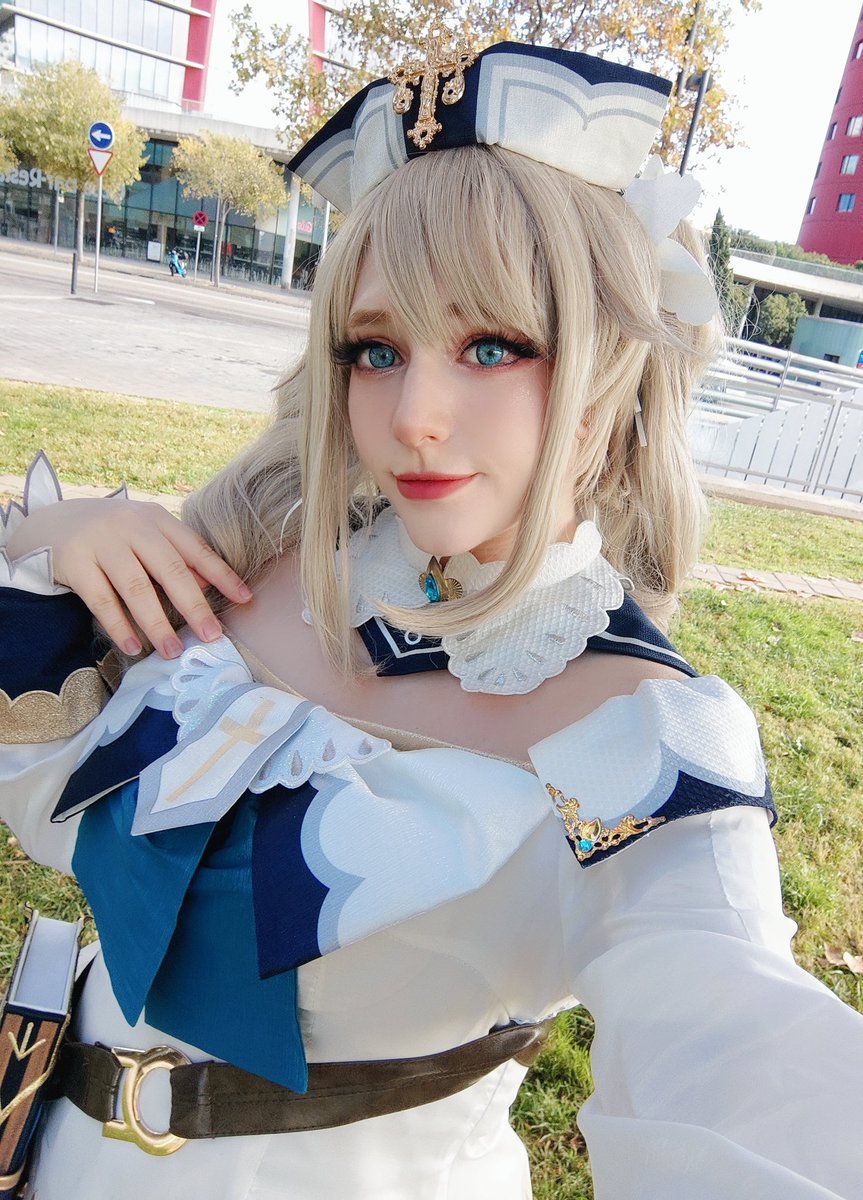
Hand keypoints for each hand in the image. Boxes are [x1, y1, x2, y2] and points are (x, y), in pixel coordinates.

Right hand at [6, 498, 251, 658]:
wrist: (50, 523)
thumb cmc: (111, 536)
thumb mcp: (144, 537)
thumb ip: (174, 557)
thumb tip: (207, 585)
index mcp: (156, 519)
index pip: (195, 549)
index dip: (221, 574)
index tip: (245, 599)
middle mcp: (132, 527)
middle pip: (170, 570)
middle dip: (194, 606)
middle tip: (211, 636)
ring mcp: (102, 542)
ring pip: (136, 588)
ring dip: (157, 624)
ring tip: (173, 651)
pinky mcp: (75, 561)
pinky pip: (101, 600)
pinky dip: (119, 626)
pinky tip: (133, 647)